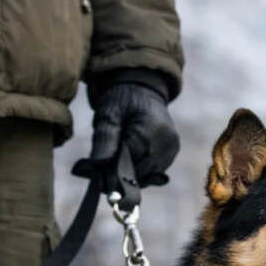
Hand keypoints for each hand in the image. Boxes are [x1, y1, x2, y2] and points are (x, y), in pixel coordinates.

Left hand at [89, 72, 179, 187]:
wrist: (143, 89)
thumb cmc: (122, 99)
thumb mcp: (108, 114)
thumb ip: (104, 140)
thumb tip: (97, 166)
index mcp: (150, 132)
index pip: (128, 165)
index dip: (109, 172)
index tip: (92, 176)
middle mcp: (166, 143)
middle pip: (138, 173)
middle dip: (118, 175)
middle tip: (98, 172)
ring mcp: (172, 148)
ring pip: (147, 176)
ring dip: (129, 174)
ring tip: (113, 161)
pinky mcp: (172, 152)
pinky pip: (154, 172)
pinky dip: (140, 170)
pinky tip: (128, 159)